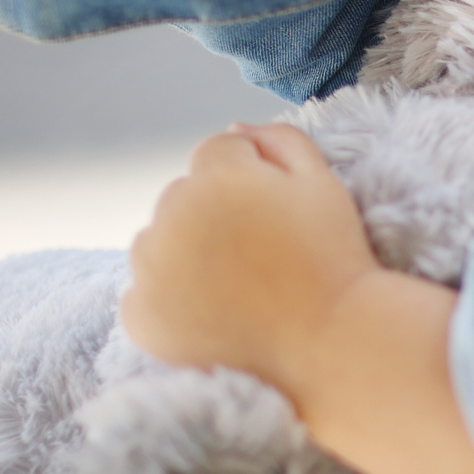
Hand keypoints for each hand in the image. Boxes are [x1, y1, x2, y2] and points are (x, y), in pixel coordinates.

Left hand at [121, 121, 473, 473]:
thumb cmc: (333, 260)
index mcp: (217, 174)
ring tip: (238, 288)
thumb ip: (279, 139)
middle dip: (213, 214)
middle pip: (183, 197)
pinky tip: (215, 315)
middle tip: (261, 255)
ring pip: (159, 243)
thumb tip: (235, 127)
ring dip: (186, 254)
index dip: (251, 178)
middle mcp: (172, 214)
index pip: (218, 151)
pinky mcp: (139, 316)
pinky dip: (169, 301)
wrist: (329, 346)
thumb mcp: (323, 182)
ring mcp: (150, 268)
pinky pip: (144, 294)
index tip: (277, 215)